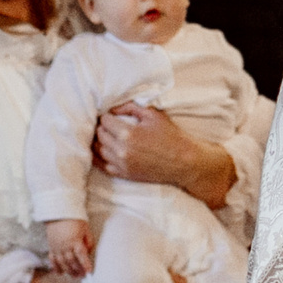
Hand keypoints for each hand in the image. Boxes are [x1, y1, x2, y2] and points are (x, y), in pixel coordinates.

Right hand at [45, 218, 93, 276]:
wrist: (58, 213)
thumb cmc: (74, 220)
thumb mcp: (86, 229)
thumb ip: (88, 242)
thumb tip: (87, 253)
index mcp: (74, 240)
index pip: (80, 255)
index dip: (85, 264)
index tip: (89, 272)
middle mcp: (64, 245)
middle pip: (71, 261)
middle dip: (77, 270)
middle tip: (83, 275)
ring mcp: (56, 247)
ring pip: (62, 263)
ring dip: (68, 271)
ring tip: (74, 275)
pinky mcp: (51, 247)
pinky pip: (52, 260)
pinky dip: (56, 267)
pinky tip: (60, 272)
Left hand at [94, 103, 234, 207]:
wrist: (184, 162)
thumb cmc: (171, 136)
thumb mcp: (153, 115)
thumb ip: (130, 108)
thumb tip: (113, 108)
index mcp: (128, 133)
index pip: (105, 121)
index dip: (106, 116)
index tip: (110, 115)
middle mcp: (122, 150)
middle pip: (100, 135)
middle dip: (102, 127)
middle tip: (107, 124)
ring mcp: (122, 164)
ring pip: (99, 150)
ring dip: (99, 141)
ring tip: (104, 135)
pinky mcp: (124, 174)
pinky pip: (103, 165)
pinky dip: (98, 157)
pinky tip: (100, 150)